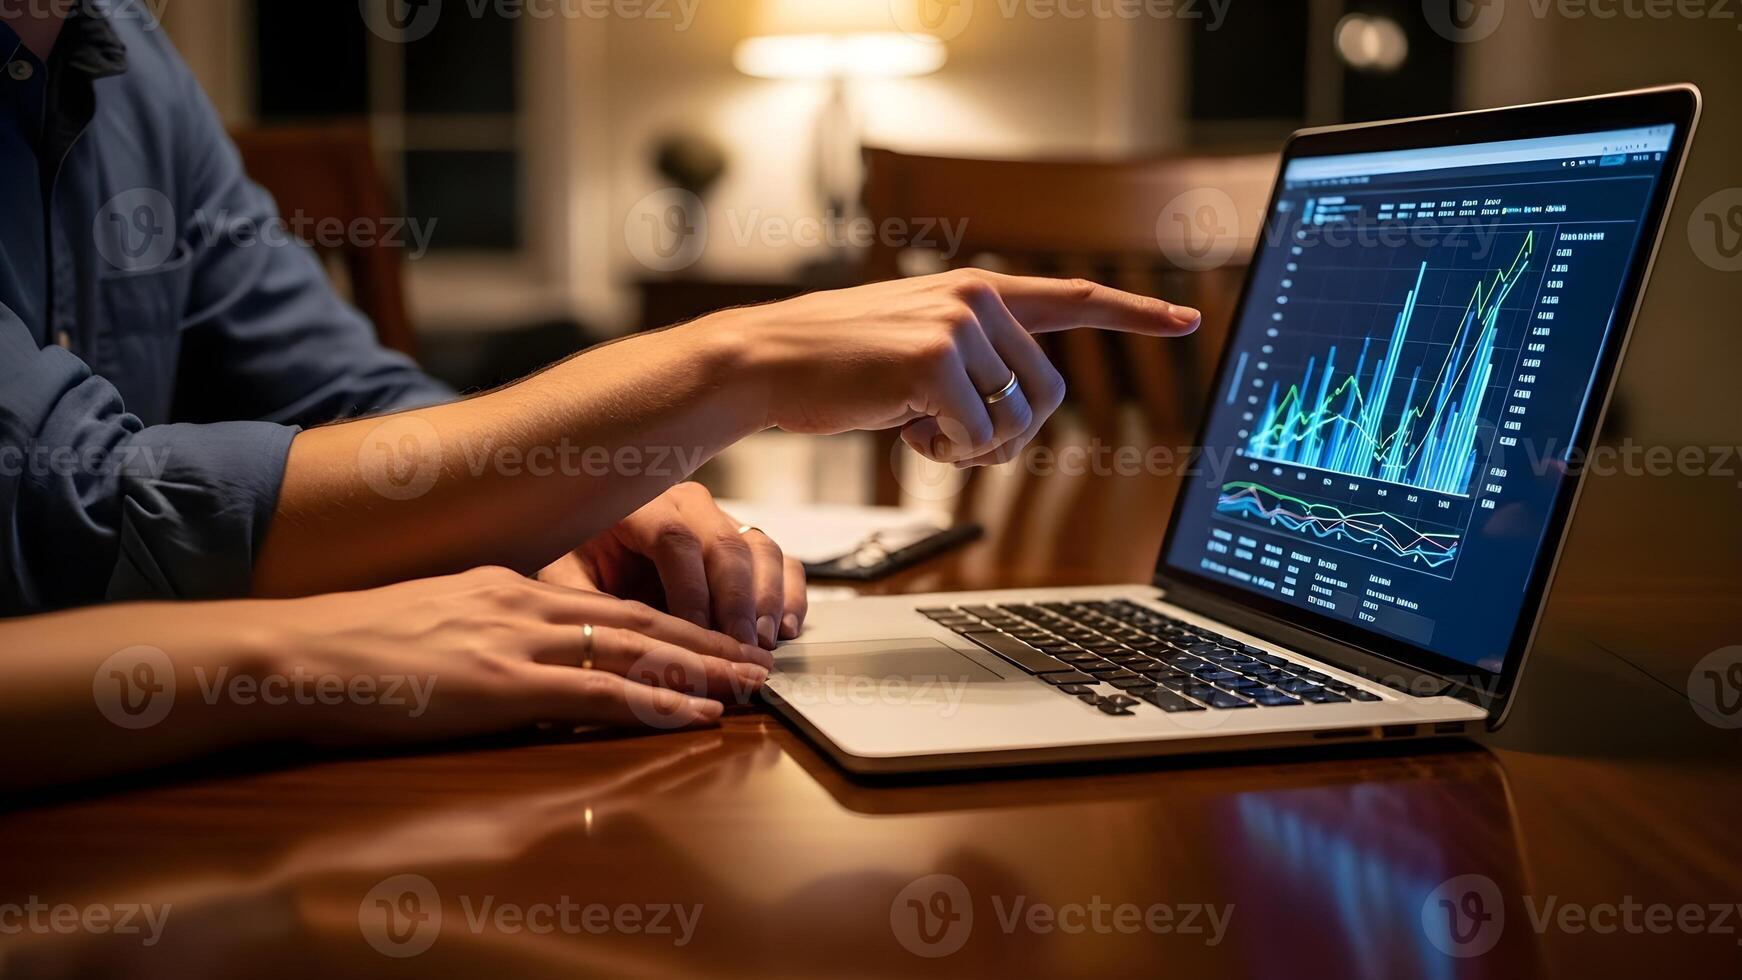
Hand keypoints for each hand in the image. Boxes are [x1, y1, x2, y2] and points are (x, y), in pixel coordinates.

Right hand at [263, 567, 773, 745]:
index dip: (673, 622)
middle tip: (758, 658)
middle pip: (642, 620)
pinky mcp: (504, 683)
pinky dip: (656, 702)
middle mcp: (526, 602)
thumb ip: (490, 630)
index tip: (715, 637)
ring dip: (701, 670)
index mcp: (510, 585)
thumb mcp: (437, 619)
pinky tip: (696, 713)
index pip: (613, 604)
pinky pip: (600, 693)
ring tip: (750, 684)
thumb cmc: (354, 646)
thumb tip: (526, 657)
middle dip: (707, 641)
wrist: (296, 651)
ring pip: (636, 651)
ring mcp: (518, 640)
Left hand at [538, 483, 807, 648]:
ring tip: (764, 642)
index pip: (674, 540)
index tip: (695, 633)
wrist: (594, 540)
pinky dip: (790, 593)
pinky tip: (786, 629)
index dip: (690, 589)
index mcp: (638, 505)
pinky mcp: (745, 542)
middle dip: (737, 601)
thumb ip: (582, 603)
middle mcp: (687, 504)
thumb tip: (610, 642)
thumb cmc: (578, 559)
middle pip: (726, 543)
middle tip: (740, 647)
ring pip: (760, 547)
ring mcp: (722, 520)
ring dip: (768, 598)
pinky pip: (781, 559)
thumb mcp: (564, 576)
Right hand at [711, 268, 1198, 464]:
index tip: (1187, 317)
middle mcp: (976, 299)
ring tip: (920, 427)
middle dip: (1007, 434)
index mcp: (976, 292)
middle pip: (1047, 395)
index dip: (1134, 313)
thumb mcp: (913, 348)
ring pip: (1014, 422)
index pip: (1072, 298)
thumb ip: (972, 360)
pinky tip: (902, 428)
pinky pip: (975, 437)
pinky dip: (942, 453)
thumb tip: (1015, 413)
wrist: (766, 361)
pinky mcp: (934, 360)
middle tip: (951, 438)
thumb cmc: (836, 366)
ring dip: (972, 446)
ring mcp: (957, 325)